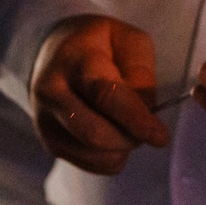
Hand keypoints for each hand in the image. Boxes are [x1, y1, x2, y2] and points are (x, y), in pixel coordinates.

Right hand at [30, 14, 168, 174]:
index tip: (160, 136)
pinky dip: (111, 157)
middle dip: (130, 138)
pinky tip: (112, 135)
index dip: (135, 119)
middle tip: (148, 129)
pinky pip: (91, 165)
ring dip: (122, 149)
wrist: (54, 55)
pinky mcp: (49, 143)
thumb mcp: (127, 39)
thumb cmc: (98, 45)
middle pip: (95, 134)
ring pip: (95, 155)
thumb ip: (140, 72)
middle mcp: (51, 92)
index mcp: (72, 60)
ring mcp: (45, 121)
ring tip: (126, 126)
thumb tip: (146, 112)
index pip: (104, 96)